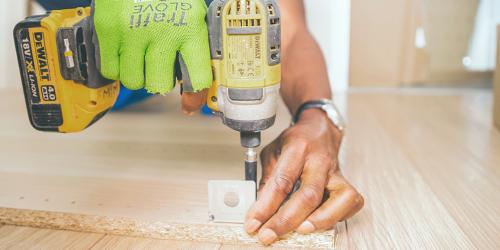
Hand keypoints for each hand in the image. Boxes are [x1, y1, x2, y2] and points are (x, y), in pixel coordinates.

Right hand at [92, 0, 211, 94]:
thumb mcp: (192, 15)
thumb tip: (192, 94)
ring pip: (134, 81)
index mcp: (190, 29)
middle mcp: (163, 33)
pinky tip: (124, 52)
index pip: (197, 78)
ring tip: (139, 56)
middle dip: (159, 81)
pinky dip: (116, 67)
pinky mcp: (109, 31)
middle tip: (157, 66)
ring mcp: (134, 32)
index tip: (190, 102)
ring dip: (137, 74)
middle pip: (160, 85)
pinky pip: (111, 70)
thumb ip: (194, 49)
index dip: (194, 95)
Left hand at [244, 109, 363, 244]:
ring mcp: (336, 172)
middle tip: (269, 235)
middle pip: (308, 194)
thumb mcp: (273, 152)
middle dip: (286, 220)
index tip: (253, 223)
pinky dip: (337, 216)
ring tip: (300, 231)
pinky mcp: (346, 182)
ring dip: (320, 220)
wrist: (320, 129)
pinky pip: (351, 202)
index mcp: (298, 148)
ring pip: (339, 199)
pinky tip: (320, 222)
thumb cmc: (296, 141)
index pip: (281, 182)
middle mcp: (320, 160)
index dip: (265, 207)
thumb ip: (267, 180)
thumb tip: (260, 209)